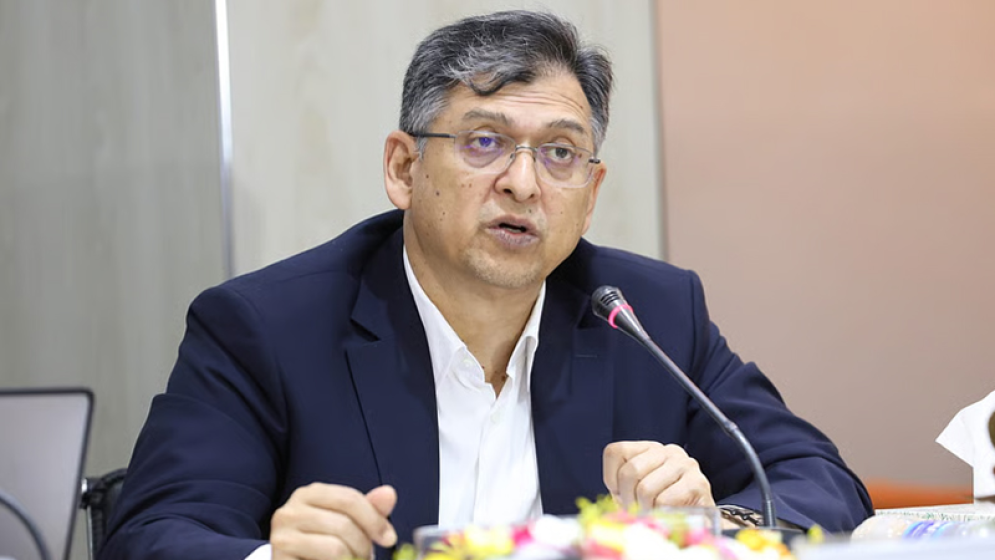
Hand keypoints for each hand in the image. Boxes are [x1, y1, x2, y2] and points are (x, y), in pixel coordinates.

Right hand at [271, 483, 397, 559]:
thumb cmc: (325, 546)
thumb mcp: (350, 524)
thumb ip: (369, 510)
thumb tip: (389, 493)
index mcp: (310, 494)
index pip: (349, 499)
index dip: (375, 519)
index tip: (389, 538)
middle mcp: (290, 509)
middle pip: (344, 523)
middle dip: (363, 544)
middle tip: (366, 556)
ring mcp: (282, 534)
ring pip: (335, 546)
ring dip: (352, 559)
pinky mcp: (281, 555)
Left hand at [603, 441, 714, 511]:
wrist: (698, 522)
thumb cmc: (661, 506)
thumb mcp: (634, 492)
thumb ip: (620, 486)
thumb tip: (608, 496)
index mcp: (649, 449)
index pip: (615, 451)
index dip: (611, 478)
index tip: (620, 494)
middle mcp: (668, 451)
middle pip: (630, 471)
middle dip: (627, 498)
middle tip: (636, 509)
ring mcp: (685, 464)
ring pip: (645, 488)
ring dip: (644, 508)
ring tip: (652, 513)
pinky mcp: (698, 483)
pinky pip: (664, 501)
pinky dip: (660, 514)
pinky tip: (667, 515)